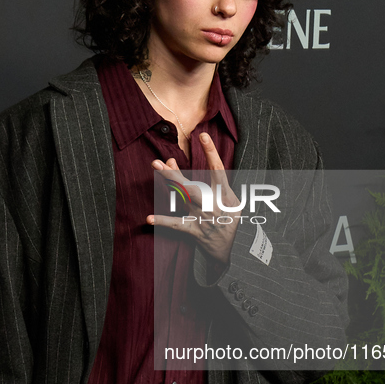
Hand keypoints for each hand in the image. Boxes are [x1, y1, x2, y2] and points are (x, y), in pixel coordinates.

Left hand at [147, 133, 239, 265]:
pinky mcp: (194, 230)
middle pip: (192, 185)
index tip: (203, 136)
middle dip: (175, 173)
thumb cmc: (230, 217)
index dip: (211, 153)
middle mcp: (213, 205)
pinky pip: (177, 225)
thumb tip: (182, 163)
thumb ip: (209, 181)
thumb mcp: (228, 197)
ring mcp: (203, 217)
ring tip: (157, 167)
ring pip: (183, 197)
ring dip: (169, 182)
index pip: (218, 170)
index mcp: (224, 195)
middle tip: (159, 161)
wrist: (235, 247)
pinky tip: (150, 218)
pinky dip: (163, 222)